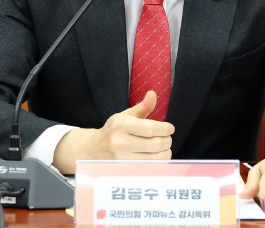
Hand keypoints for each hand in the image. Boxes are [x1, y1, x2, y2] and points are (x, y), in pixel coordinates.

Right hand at [53, 91, 173, 173]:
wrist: (94, 149)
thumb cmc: (114, 131)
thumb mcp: (125, 116)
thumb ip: (142, 107)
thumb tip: (152, 94)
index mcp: (121, 125)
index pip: (150, 128)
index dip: (165, 129)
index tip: (170, 128)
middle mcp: (120, 142)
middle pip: (154, 144)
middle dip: (167, 141)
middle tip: (168, 139)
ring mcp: (122, 159)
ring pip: (154, 158)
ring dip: (165, 153)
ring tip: (164, 148)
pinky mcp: (125, 170)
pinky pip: (149, 168)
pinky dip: (158, 163)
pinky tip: (157, 157)